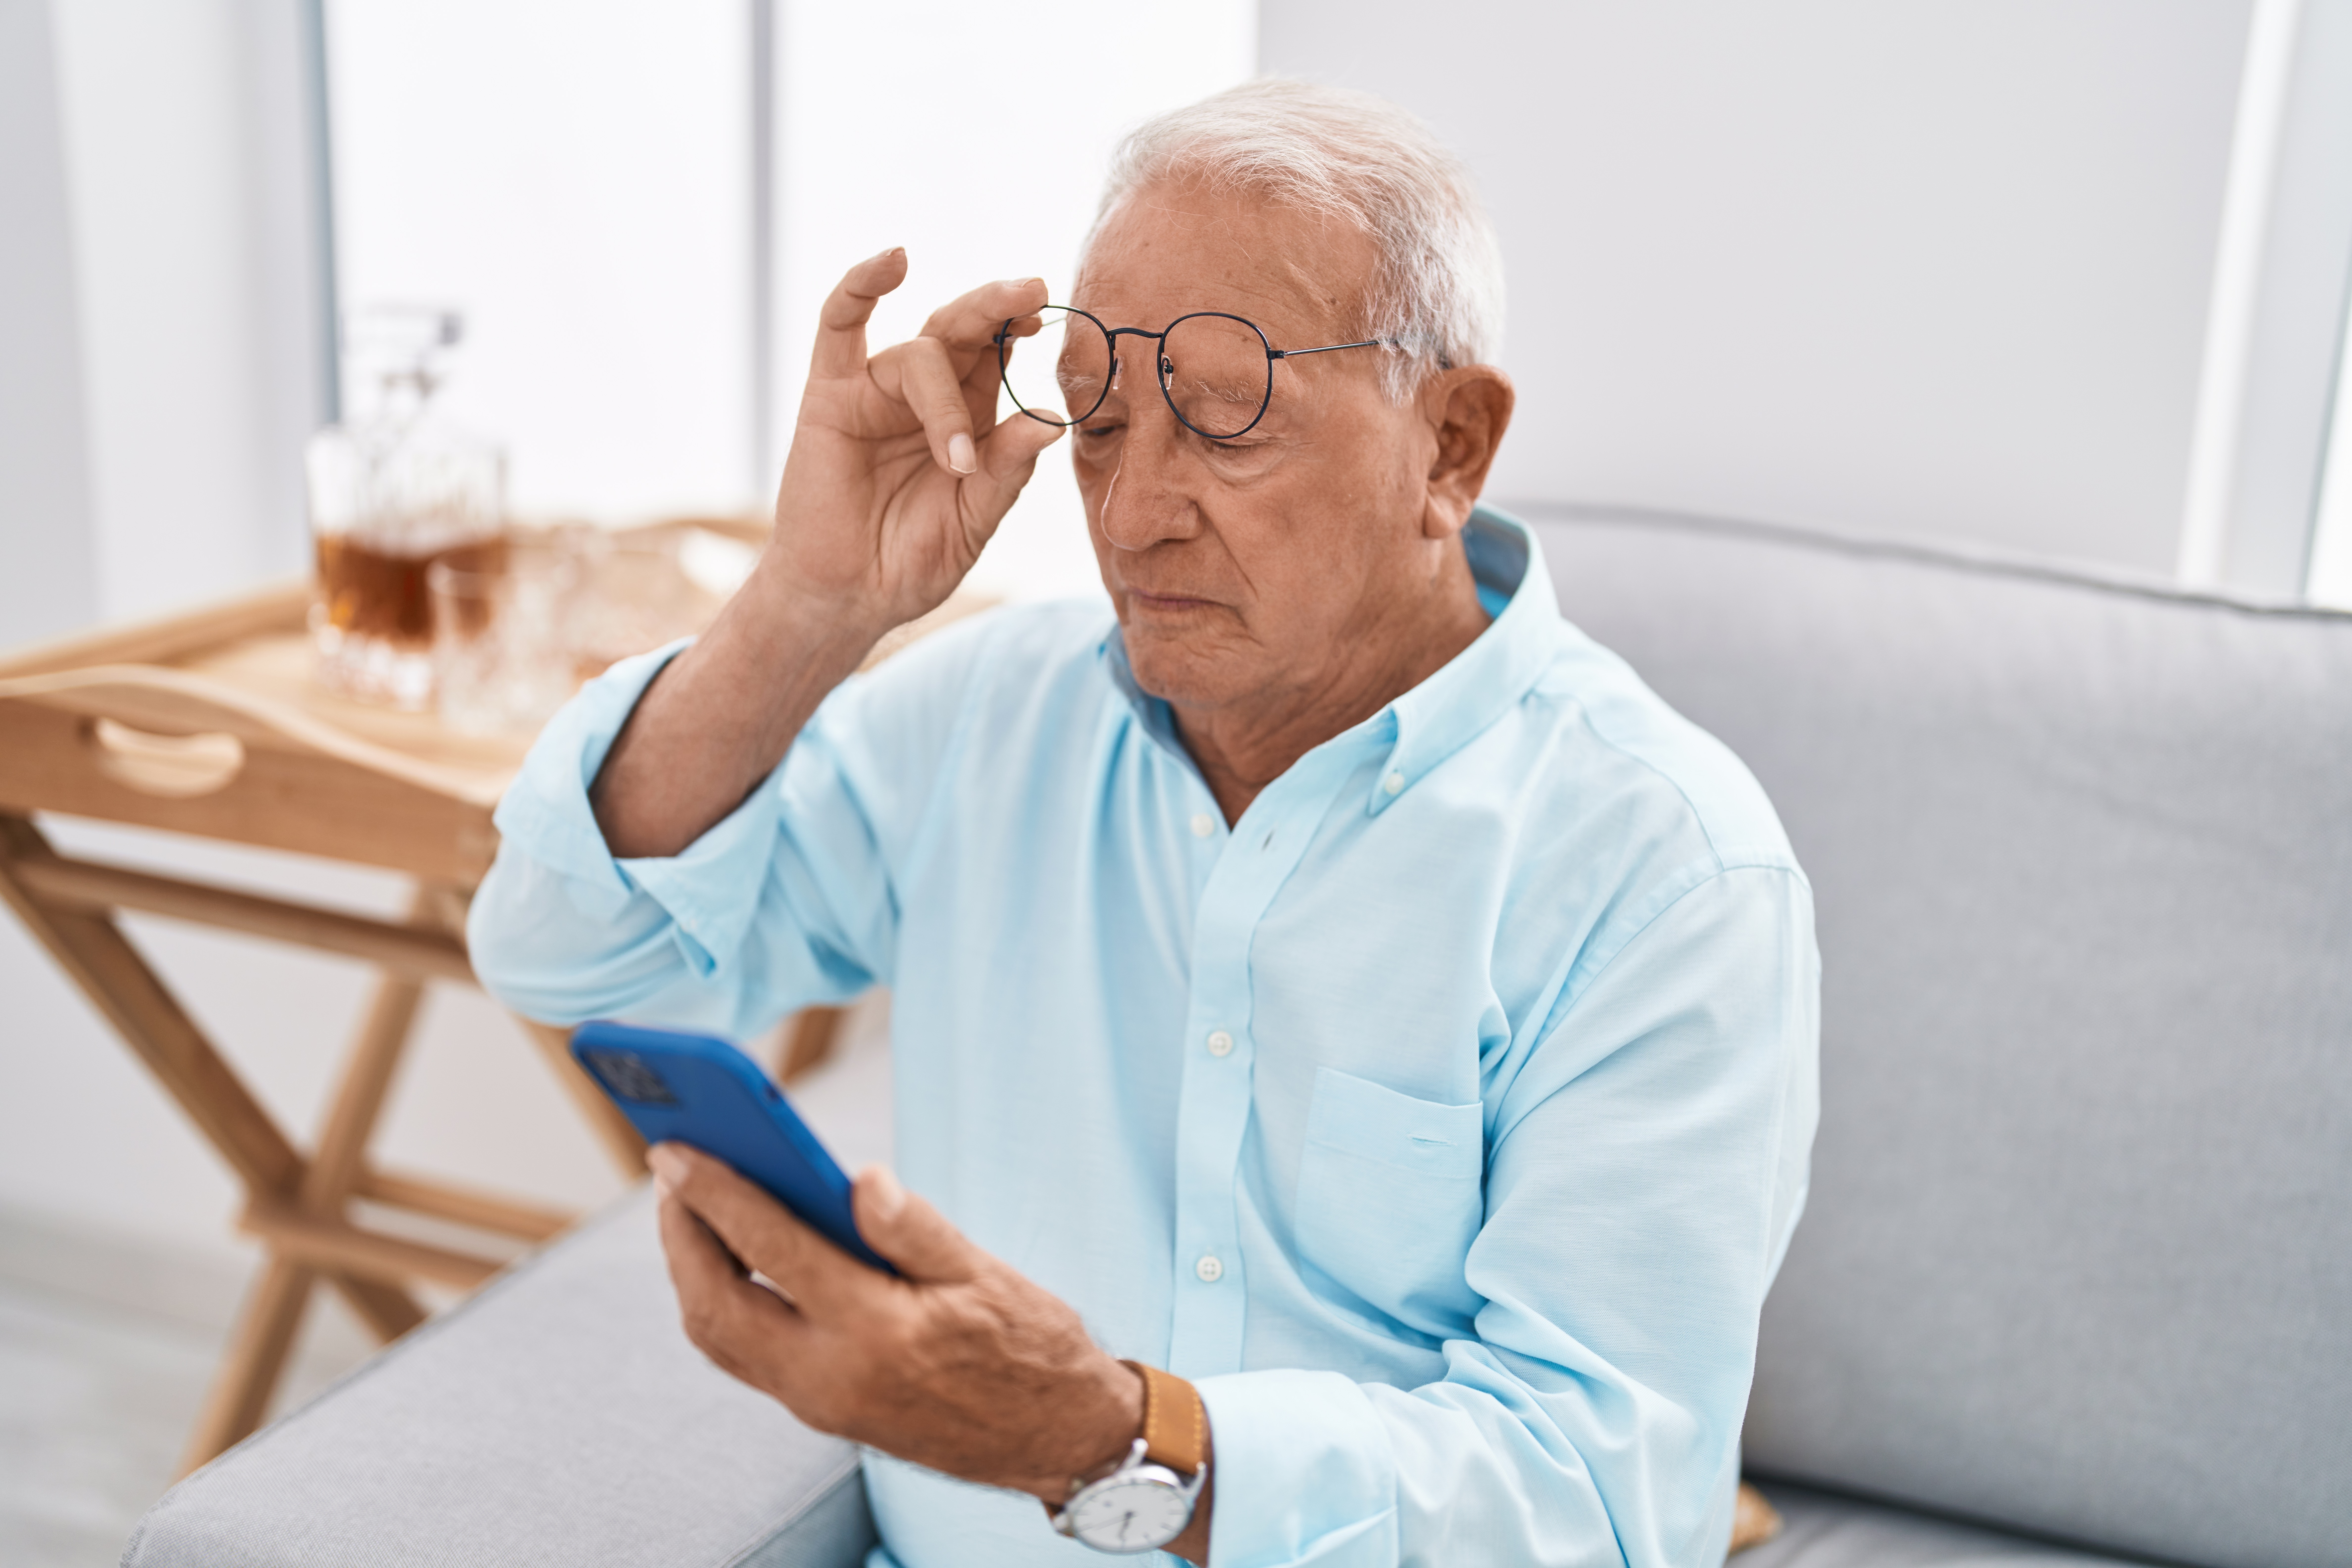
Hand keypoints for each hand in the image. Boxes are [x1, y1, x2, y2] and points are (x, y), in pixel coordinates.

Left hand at [647, 1142, 1141, 1501]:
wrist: (1055, 1435)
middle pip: (714, 1304)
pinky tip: (732, 1261)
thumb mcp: (984, 1274)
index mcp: (876, 1331)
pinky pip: (744, 1356)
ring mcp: (820, 1402)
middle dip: (680, 1234)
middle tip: (673, 1172)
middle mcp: (831, 1375)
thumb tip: (861, 1179)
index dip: (716, 1192)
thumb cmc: (1028, 1346)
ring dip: (690, 1271)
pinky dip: (721, 1303)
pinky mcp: (822, 1411)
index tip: (676, 1148)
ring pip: (719, 1337)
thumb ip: (914, 1228)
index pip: (771, 1248)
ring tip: (691, 1209)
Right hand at [762, 252, 1065, 637]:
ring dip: (945, 404)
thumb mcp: (975, 519)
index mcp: (969, 416)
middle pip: (965, 331)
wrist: (849, 598)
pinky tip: (894, 261)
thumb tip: (1051, 419)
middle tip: (1034, 293)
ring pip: (920, 354)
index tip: (1049, 316)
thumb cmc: (912, 561)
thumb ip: (1008, 469)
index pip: (999, 354)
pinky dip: (862, 286)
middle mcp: (926, 393)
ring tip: (958, 466)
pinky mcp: (831, 395)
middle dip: (999, 309)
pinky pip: (840, 324)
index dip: (1022, 328)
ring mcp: (877, 390)